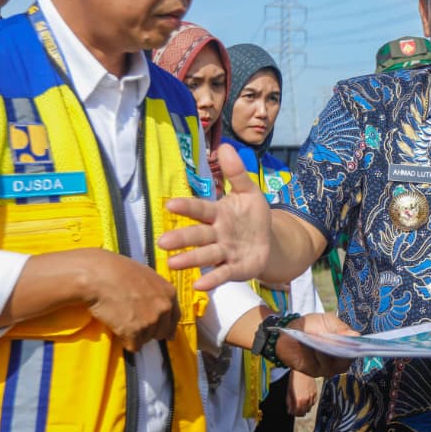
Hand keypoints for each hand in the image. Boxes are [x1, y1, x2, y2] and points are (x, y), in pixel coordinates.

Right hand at [82, 249, 179, 351]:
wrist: (97, 275)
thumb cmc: (116, 270)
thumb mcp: (145, 276)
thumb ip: (155, 292)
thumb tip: (157, 305)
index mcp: (169, 293)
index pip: (175, 318)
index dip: (165, 325)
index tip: (160, 330)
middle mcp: (164, 308)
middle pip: (162, 332)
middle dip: (149, 331)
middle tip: (133, 322)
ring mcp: (151, 321)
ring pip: (146, 339)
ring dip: (134, 335)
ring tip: (120, 319)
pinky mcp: (135, 332)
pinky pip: (133, 345)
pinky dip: (124, 340)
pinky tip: (116, 326)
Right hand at [158, 144, 270, 289]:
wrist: (268, 242)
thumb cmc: (252, 216)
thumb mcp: (249, 192)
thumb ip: (236, 173)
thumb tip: (225, 146)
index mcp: (218, 214)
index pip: (200, 209)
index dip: (187, 207)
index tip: (170, 205)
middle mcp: (217, 233)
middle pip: (198, 235)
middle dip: (181, 238)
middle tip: (162, 242)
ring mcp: (224, 252)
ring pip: (205, 255)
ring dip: (189, 259)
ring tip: (172, 263)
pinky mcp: (234, 269)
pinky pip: (222, 274)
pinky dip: (211, 279)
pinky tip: (198, 286)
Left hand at [273, 312, 355, 377]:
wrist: (292, 332)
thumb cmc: (314, 326)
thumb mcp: (328, 321)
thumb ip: (340, 327)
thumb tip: (355, 334)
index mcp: (347, 350)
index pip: (357, 351)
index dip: (357, 347)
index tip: (354, 341)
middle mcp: (339, 363)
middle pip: (344, 360)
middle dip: (338, 349)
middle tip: (333, 339)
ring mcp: (326, 369)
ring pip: (328, 363)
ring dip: (322, 350)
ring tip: (316, 338)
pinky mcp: (311, 372)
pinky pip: (313, 363)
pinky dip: (308, 352)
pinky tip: (304, 342)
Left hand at [286, 370, 318, 415]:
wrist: (303, 370)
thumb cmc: (295, 378)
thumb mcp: (289, 391)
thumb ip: (289, 402)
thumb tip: (289, 409)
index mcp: (299, 400)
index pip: (297, 414)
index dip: (293, 413)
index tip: (291, 411)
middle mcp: (307, 400)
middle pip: (304, 413)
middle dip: (298, 412)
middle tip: (294, 408)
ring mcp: (312, 397)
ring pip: (309, 408)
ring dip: (304, 407)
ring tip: (299, 403)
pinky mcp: (316, 393)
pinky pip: (313, 402)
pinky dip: (309, 403)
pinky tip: (305, 398)